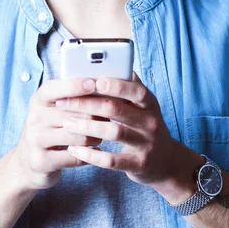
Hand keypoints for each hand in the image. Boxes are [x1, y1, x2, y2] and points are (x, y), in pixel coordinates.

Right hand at [11, 78, 108, 190]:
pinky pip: (74, 157)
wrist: (27, 161)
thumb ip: (72, 97)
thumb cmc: (49, 128)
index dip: (74, 86)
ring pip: (76, 136)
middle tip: (109, 118)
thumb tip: (103, 84)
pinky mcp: (41, 161)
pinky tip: (94, 151)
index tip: (93, 83)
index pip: (54, 89)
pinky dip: (88, 154)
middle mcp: (34, 118)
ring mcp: (35, 140)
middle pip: (73, 114)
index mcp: (38, 100)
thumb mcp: (53, 108)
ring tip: (100, 135)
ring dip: (94, 137)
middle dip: (95, 117)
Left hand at [58, 72, 202, 200]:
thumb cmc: (145, 127)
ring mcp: (146, 144)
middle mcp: (151, 122)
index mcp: (150, 104)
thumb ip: (128, 87)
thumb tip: (111, 63)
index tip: (91, 80)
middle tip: (64, 102)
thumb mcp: (144, 106)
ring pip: (113, 132)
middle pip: (117, 109)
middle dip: (87, 104)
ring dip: (86, 127)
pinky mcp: (138, 164)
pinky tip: (75, 149)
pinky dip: (90, 154)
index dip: (114, 85)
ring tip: (67, 123)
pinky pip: (111, 160)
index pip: (135, 89)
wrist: (165, 162)